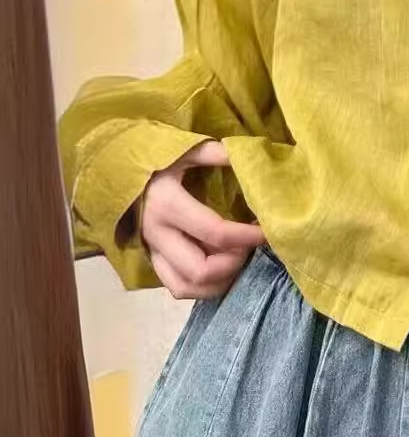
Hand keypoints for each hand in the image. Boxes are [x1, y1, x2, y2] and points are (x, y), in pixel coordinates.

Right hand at [142, 140, 265, 299]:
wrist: (113, 172)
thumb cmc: (156, 160)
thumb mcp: (182, 149)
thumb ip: (214, 153)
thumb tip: (248, 155)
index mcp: (167, 205)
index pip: (215, 233)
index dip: (248, 237)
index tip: (268, 232)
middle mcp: (157, 234)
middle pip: (200, 271)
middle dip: (233, 264)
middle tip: (250, 247)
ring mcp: (152, 251)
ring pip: (186, 287)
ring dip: (218, 281)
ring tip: (237, 259)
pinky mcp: (152, 260)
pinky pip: (178, 286)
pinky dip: (204, 285)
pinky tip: (222, 268)